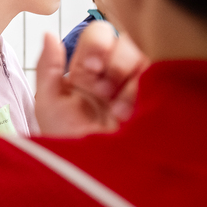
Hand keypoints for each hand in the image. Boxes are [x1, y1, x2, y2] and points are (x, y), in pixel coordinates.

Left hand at [35, 22, 147, 136]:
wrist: (89, 172)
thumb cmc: (67, 141)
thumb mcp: (49, 104)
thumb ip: (48, 67)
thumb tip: (49, 34)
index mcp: (87, 70)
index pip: (97, 35)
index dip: (95, 44)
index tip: (88, 67)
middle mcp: (113, 74)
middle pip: (124, 41)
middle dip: (113, 61)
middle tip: (102, 88)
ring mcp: (135, 86)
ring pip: (142, 58)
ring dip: (126, 79)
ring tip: (114, 108)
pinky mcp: (154, 100)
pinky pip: (158, 79)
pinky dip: (141, 93)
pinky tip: (127, 114)